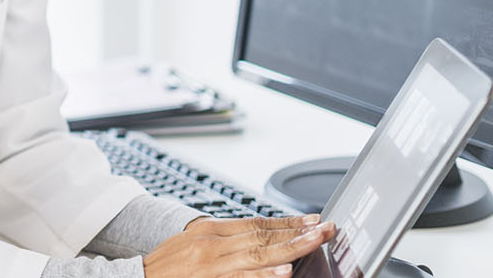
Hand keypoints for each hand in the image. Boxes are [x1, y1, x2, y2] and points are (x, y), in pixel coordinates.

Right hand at [142, 215, 335, 277]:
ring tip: (316, 243)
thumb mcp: (192, 241)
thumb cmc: (166, 265)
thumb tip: (257, 235)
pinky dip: (265, 276)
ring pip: (259, 255)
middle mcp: (213, 245)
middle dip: (298, 233)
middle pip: (263, 236)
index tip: (312, 220)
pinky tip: (285, 271)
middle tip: (326, 229)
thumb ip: (224, 237)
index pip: (257, 223)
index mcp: (210, 230)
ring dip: (291, 248)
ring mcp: (213, 266)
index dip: (287, 222)